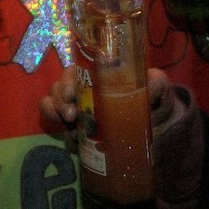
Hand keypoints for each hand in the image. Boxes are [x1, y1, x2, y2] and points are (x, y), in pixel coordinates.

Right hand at [39, 67, 176, 142]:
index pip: (73, 71)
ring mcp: (77, 110)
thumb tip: (152, 82)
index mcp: (96, 75)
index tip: (72, 92)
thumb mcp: (157, 88)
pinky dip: (59, 129)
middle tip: (71, 114)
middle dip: (59, 99)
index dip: (67, 79)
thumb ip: (156, 83)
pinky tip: (72, 136)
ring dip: (54, 111)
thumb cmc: (153, 98)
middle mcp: (82, 90)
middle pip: (58, 88)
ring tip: (69, 122)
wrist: (157, 125)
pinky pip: (58, 127)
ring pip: (51, 104)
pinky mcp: (77, 131)